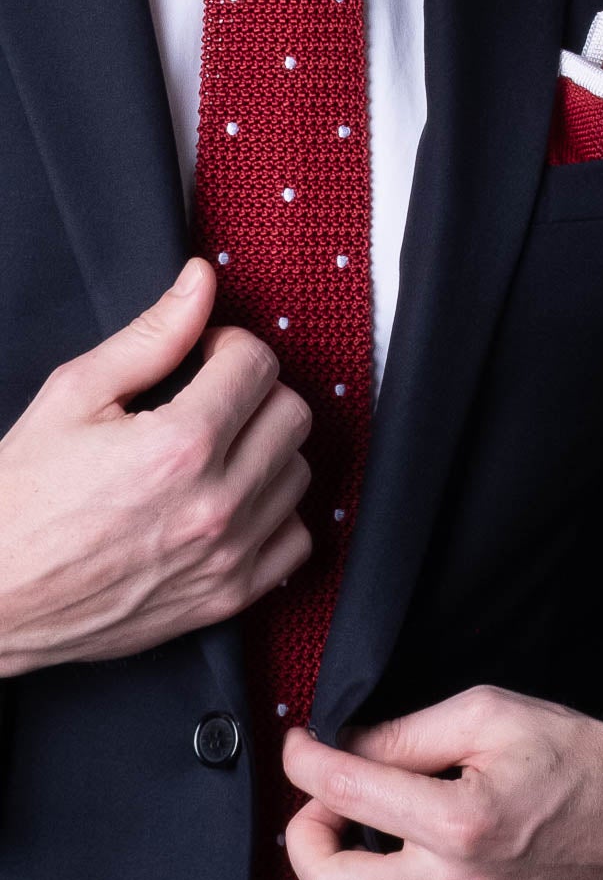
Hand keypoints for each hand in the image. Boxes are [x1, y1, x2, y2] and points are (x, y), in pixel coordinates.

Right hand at [0, 257, 313, 675]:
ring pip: (298, 473)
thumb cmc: (21, 497)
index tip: (203, 357)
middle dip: (254, 391)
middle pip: (291, 414)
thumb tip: (201, 281)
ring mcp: (228, 556)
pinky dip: (274, 513)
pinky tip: (232, 500)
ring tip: (216, 449)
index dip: (228, 346)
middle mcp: (217, 503)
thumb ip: (150, 335)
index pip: (258, 363)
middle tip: (211, 397)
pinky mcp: (228, 599)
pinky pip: (295, 539)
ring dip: (266, 449)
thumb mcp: (74, 396)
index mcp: (182, 444)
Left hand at [281, 683, 602, 879]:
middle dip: (304, 836)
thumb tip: (347, 748)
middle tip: (321, 804)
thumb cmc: (583, 764)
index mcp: (462, 820)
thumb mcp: (496, 715)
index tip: (300, 747)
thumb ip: (412, 732)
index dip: (306, 761)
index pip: (347, 792)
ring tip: (341, 858)